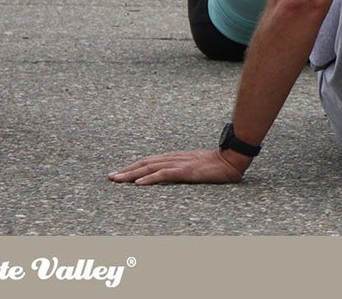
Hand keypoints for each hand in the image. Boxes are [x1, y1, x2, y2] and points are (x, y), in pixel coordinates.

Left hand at [108, 148, 250, 185]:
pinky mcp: (185, 171)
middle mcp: (173, 158)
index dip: (133, 166)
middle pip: (145, 163)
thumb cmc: (217, 164)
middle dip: (126, 170)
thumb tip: (173, 175)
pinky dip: (149, 178)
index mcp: (175, 157)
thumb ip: (183, 168)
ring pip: (150, 167)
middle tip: (110, 177)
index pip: (149, 161)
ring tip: (118, 180)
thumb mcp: (196, 166)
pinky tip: (139, 183)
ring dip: (132, 174)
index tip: (119, 172)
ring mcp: (178, 163)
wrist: (231, 159)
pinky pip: (163, 175)